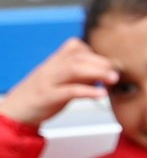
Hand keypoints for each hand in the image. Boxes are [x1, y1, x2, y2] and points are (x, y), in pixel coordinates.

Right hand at [0, 38, 119, 126]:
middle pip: (78, 56)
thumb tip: (107, 75)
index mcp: (54, 62)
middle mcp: (51, 68)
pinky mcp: (48, 97)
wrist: (16, 110)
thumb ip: (82, 76)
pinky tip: (101, 95)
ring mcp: (49, 81)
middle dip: (101, 62)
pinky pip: (68, 90)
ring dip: (97, 72)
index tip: (111, 63)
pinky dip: (87, 91)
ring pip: (73, 68)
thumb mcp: (62, 81)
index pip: (76, 46)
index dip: (95, 53)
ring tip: (113, 79)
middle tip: (118, 71)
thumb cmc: (43, 95)